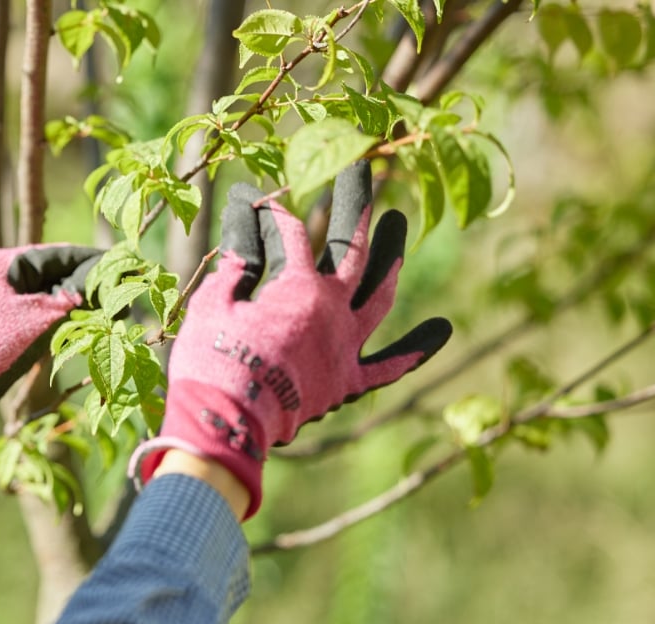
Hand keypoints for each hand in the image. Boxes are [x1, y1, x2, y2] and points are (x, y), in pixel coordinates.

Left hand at [0, 244, 100, 461]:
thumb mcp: (35, 319)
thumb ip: (64, 302)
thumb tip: (85, 295)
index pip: (51, 254)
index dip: (84, 260)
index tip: (111, 262)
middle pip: (42, 275)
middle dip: (74, 285)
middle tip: (107, 293)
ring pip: (32, 296)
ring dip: (59, 305)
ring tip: (93, 310)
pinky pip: (21, 314)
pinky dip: (43, 320)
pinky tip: (64, 328)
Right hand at [129, 162, 451, 518]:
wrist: (228, 423)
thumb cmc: (212, 362)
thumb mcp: (213, 305)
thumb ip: (235, 269)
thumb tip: (243, 242)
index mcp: (299, 286)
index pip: (286, 233)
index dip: (265, 213)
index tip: (248, 199)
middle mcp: (334, 308)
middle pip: (352, 246)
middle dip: (355, 204)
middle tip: (362, 169)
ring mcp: (346, 344)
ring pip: (380, 294)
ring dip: (391, 258)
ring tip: (400, 226)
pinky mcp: (346, 382)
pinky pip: (388, 366)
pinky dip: (414, 349)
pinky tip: (441, 330)